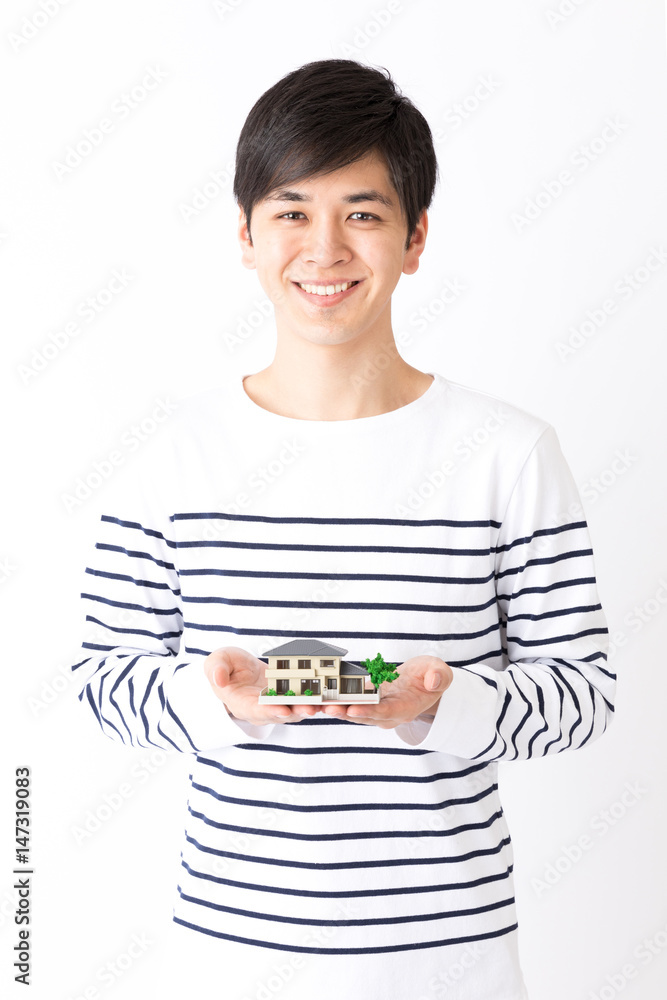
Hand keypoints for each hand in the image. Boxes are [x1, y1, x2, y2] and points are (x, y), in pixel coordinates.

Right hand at [203, 646, 319, 724]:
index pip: (257, 711)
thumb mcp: (216, 662)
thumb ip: (216, 670)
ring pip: (298, 708)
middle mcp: (263, 709)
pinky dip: (318, 697)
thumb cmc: (225, 667)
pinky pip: (305, 698)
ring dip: (313, 706)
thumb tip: (218, 680)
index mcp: (242, 704)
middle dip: (297, 711)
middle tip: (312, 707)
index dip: (270, 711)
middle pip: (282, 713)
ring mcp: (278, 703)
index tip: (282, 709)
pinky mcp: (291, 696)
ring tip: (327, 702)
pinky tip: (332, 692)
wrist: (237, 669)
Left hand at [320, 655, 452, 729]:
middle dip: (344, 712)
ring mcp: (376, 710)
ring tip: (315, 704)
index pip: (386, 712)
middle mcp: (388, 714)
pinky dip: (334, 700)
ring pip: (352, 712)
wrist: (423, 683)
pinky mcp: (366, 703)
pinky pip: (348, 703)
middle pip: (364, 715)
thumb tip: (433, 681)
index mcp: (406, 708)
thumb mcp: (440, 672)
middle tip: (325, 707)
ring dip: (334, 708)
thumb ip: (439, 676)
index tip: (352, 709)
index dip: (369, 711)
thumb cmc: (430, 676)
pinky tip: (317, 696)